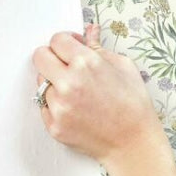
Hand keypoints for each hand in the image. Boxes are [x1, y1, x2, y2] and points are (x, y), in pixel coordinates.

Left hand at [31, 23, 160, 166]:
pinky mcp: (55, 126)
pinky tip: (78, 111)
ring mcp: (59, 106)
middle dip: (53, 59)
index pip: (56, 40)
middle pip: (40, 57)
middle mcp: (69, 83)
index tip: (71, 50)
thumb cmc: (135, 108)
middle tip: (68, 69)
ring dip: (56, 85)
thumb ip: (100, 48)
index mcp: (87, 63)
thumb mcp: (125, 69)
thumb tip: (89, 31)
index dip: (66, 43)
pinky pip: (45, 107)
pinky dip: (57, 107)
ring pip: (42, 84)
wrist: (135, 144)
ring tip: (79, 96)